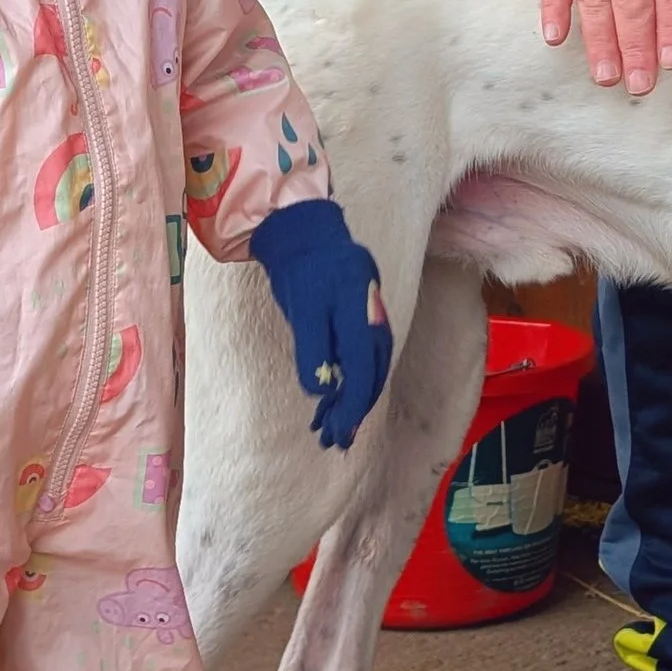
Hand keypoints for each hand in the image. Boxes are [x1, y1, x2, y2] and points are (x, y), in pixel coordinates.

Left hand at [251, 198, 393, 450]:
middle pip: (372, 372)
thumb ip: (313, 348)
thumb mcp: (300, 307)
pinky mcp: (361, 317)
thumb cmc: (297, 266)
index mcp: (360, 310)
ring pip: (368, 367)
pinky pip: (361, 355)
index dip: (352, 402)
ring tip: (330, 430)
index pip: (362, 366)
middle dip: (354, 410)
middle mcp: (373, 315)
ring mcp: (371, 315)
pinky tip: (329, 401)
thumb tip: (321, 391)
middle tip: (335, 441)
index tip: (338, 431)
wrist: (301, 229)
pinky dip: (348, 380)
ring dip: (352, 401)